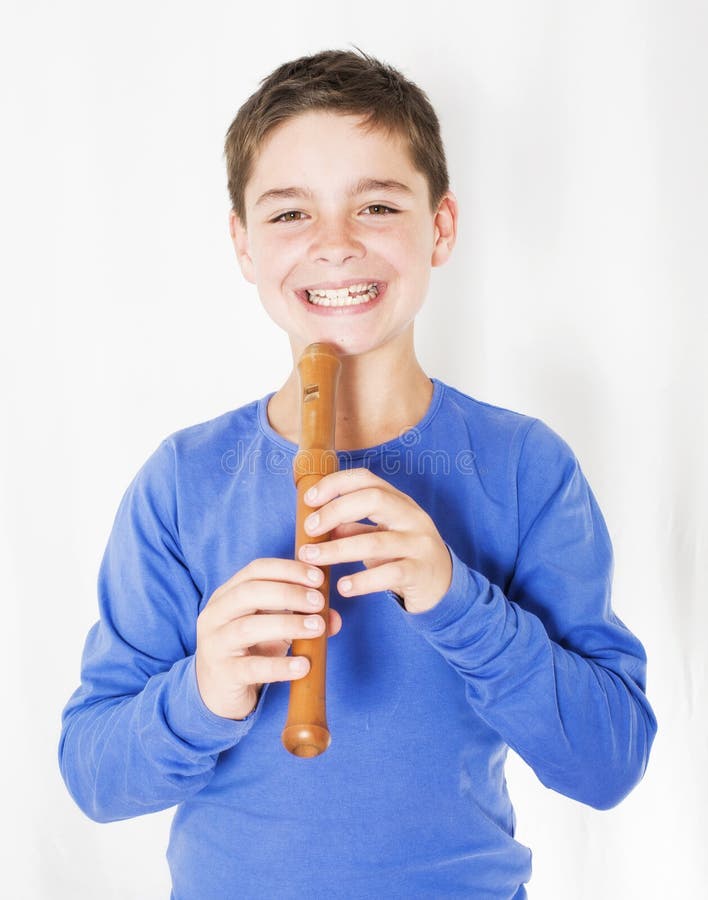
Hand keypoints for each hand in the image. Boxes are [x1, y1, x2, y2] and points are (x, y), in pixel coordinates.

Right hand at [195, 559, 341, 719]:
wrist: (218, 691)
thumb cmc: (249, 649)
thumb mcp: (274, 629)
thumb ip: (302, 617)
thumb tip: (334, 618)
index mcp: (227, 595)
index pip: (256, 570)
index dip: (288, 569)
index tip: (318, 577)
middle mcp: (215, 615)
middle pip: (249, 593)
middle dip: (288, 593)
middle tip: (319, 602)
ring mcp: (215, 644)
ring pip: (248, 627)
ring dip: (287, 624)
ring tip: (318, 628)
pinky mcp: (222, 674)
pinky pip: (251, 668)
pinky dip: (280, 666)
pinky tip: (303, 665)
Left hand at [298, 468, 451, 614]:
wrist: (443, 584)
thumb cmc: (404, 554)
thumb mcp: (381, 535)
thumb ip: (355, 527)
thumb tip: (319, 523)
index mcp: (399, 501)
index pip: (366, 480)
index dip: (335, 484)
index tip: (309, 499)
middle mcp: (412, 516)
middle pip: (373, 499)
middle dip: (335, 510)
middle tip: (309, 528)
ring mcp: (419, 544)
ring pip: (376, 542)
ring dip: (338, 550)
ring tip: (312, 558)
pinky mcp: (420, 572)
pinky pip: (389, 574)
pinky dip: (362, 581)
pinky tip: (343, 587)